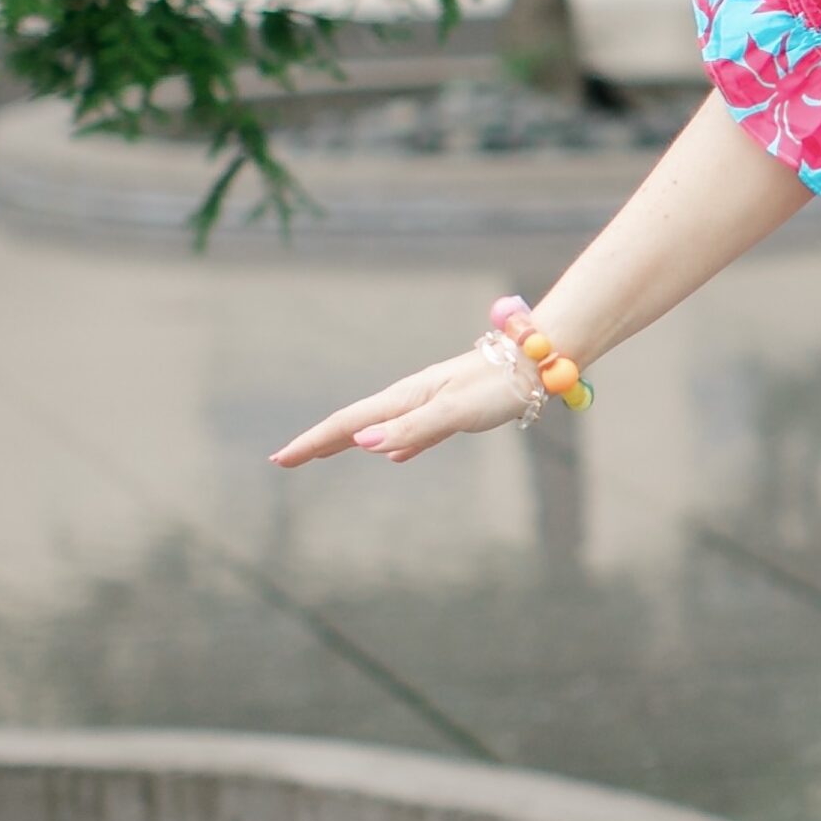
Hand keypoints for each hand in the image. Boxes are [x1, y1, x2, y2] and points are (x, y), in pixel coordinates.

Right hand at [272, 338, 539, 469]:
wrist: (539, 360)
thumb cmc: (500, 385)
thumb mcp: (455, 411)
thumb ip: (413, 428)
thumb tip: (365, 444)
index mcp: (407, 398)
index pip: (348, 424)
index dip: (313, 443)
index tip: (280, 460)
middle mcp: (413, 399)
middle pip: (356, 424)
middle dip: (320, 442)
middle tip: (285, 460)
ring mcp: (431, 403)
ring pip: (380, 428)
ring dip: (350, 442)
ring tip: (325, 454)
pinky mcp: (452, 411)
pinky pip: (411, 433)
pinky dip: (394, 445)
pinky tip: (394, 456)